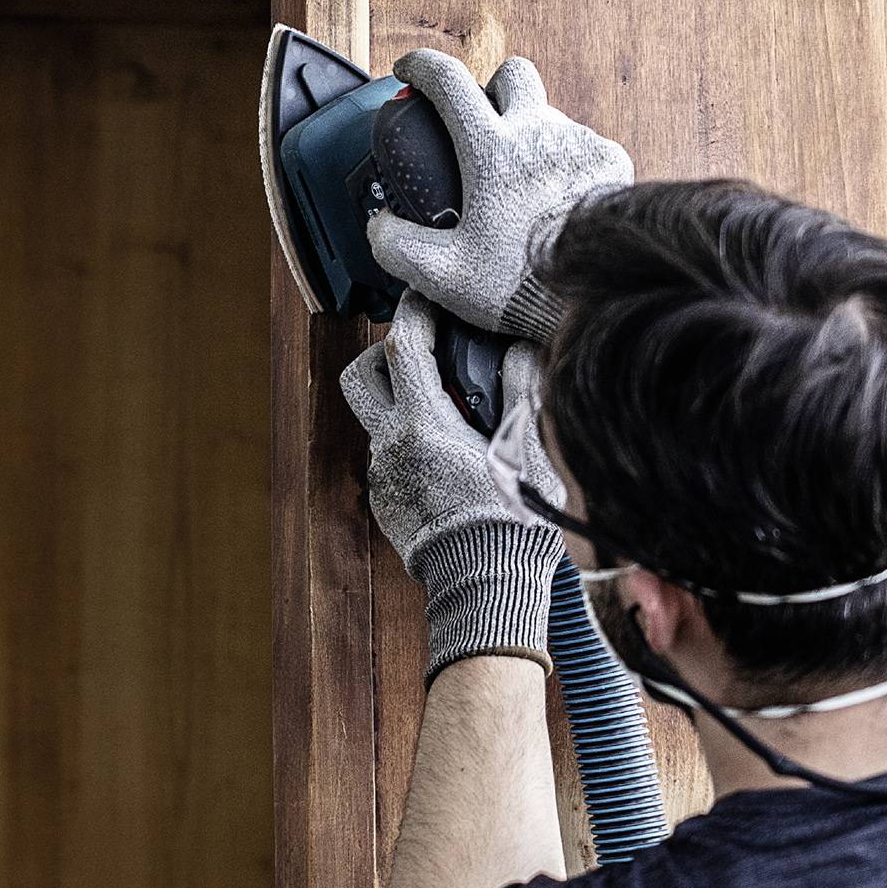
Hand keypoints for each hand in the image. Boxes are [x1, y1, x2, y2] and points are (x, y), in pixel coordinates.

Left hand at [340, 301, 563, 678]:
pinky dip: (411, 442)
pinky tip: (449, 454)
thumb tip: (519, 347)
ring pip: (375, 419)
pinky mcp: (385, 501)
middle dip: (386, 354)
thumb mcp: (526, 449)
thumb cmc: (512, 522)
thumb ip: (520, 390)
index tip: (426, 298)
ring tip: (449, 409)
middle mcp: (390, 446)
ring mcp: (382, 475)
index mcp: (423, 425)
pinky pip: (388, 456)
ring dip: (402, 402)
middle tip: (424, 353)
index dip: (414, 313)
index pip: (403, 347)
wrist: (484, 589)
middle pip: (360, 375)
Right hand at [365, 51, 630, 338]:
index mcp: (490, 151)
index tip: (409, 70)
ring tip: (519, 180)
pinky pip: (581, 143)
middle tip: (478, 121)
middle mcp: (537, 134)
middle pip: (512, 73)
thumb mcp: (440, 274)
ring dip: (528, 131)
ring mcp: (579, 144)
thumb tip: (381, 223)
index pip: (448, 81)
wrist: (596, 298)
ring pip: (549, 112)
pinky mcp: (612, 160)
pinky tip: (556, 197)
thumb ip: (394, 245)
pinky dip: (563, 160)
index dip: (421, 66)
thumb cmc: (521, 287)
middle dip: (490, 87)